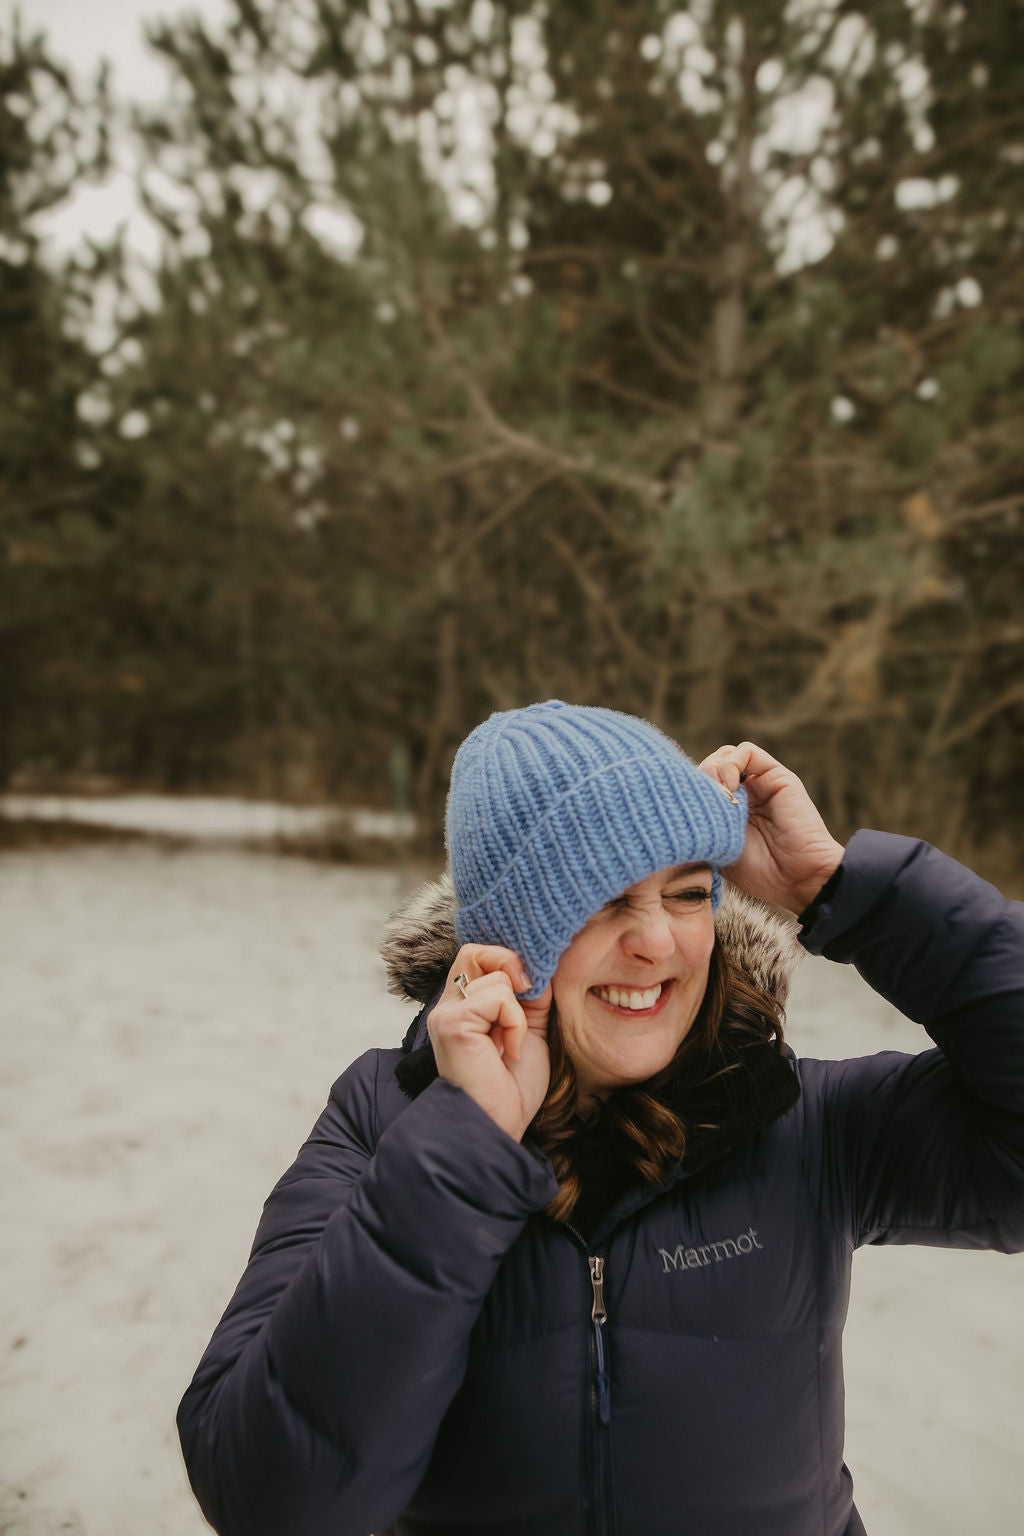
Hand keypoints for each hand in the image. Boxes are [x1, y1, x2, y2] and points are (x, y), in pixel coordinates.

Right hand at [427, 946, 552, 1141]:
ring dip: (518, 1012)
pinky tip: (506, 1051)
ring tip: (509, 1045)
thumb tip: (539, 967)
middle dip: (511, 968)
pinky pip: (498, 997)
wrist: (497, 1126)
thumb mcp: (528, 1031)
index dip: (508, 963)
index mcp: (464, 1005)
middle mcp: (449, 1004)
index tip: (530, 991)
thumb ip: (530, 998)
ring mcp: (446, 1012)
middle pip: (477, 951)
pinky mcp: (452, 1023)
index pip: (479, 956)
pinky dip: (515, 1023)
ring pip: (496, 977)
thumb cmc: (511, 1088)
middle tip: (526, 1001)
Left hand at [700, 742, 844, 913]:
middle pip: (710, 767)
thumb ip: (703, 819)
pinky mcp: (776, 775)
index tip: (684, 809)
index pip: (700, 785)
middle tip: (699, 802)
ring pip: (725, 755)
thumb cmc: (758, 871)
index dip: (688, 791)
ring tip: (716, 794)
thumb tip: (684, 793)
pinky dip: (730, 763)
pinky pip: (746, 751)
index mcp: (728, 812)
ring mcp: (760, 783)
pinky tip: (728, 786)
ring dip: (713, 769)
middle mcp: (744, 794)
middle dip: (699, 780)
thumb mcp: (718, 845)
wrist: (796, 877)